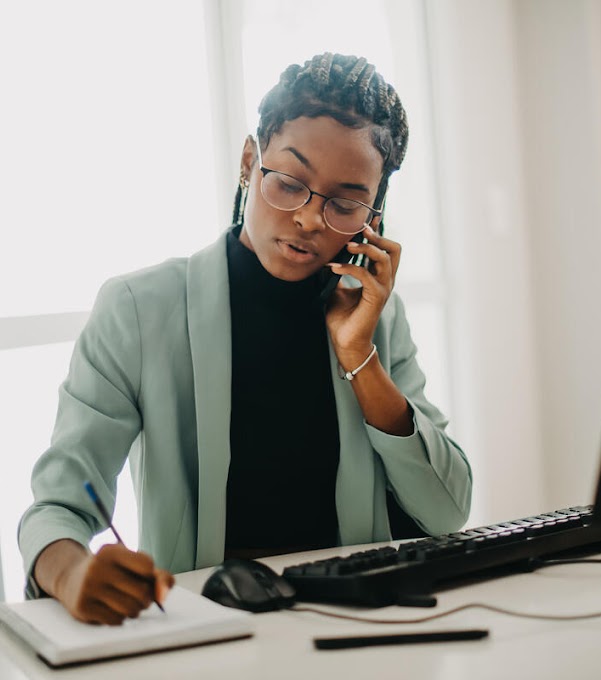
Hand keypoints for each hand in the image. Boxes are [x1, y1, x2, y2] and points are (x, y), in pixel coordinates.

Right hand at [56, 543, 173, 624]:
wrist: (71, 578)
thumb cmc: (111, 571)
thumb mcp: (131, 563)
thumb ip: (158, 576)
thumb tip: (164, 596)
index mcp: (111, 551)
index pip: (147, 565)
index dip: (150, 575)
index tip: (141, 574)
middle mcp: (98, 567)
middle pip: (142, 592)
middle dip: (147, 597)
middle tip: (139, 595)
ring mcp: (88, 588)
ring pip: (131, 609)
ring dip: (136, 610)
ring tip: (129, 602)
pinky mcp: (82, 608)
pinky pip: (116, 621)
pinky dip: (121, 618)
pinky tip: (113, 609)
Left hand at [325, 225, 400, 362]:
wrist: (345, 342)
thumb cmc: (342, 318)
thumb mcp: (337, 289)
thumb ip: (337, 273)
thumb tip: (325, 257)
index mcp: (379, 277)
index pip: (385, 249)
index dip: (378, 232)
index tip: (366, 219)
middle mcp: (385, 281)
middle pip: (395, 249)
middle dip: (378, 236)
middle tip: (360, 229)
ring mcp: (383, 289)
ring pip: (385, 258)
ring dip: (365, 248)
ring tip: (348, 246)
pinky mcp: (376, 298)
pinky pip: (366, 274)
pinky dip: (349, 267)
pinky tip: (334, 268)